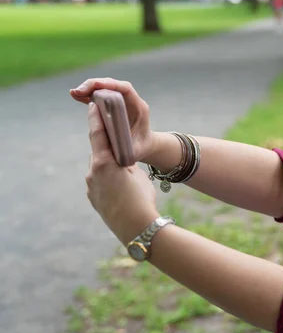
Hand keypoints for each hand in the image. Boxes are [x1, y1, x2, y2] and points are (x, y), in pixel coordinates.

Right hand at [70, 77, 155, 162]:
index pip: (126, 89)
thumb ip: (123, 145)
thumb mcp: (135, 149)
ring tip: (74, 93)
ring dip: (89, 88)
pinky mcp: (113, 104)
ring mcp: (122, 101)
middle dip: (95, 85)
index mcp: (139, 107)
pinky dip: (89, 95)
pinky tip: (76, 96)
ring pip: (105, 88)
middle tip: (78, 91)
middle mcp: (131, 100)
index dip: (110, 84)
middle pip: (112, 85)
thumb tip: (106, 139)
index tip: (95, 86)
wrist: (145, 145)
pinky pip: (101, 95)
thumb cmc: (141, 148)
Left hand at [86, 101, 158, 244]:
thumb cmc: (141, 198)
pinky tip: (120, 187)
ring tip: (125, 171)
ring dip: (109, 165)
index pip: (98, 134)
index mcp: (104, 162)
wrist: (136, 227)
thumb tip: (121, 162)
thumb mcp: (137, 174)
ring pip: (99, 168)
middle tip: (114, 135)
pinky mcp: (93, 198)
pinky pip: (100, 182)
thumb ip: (126, 163)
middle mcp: (93, 172)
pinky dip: (108, 179)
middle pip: (98, 151)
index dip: (96, 118)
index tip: (93, 105)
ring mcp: (91, 186)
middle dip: (106, 145)